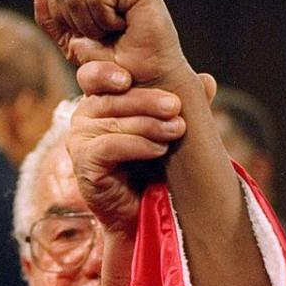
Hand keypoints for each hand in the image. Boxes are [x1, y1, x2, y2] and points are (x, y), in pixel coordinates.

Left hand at [29, 0, 190, 88]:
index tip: (88, 37)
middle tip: (101, 37)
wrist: (141, 87)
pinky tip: (123, 28)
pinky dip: (102, 22)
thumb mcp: (70, 42)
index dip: (60, 19)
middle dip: (72, 23)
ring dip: (88, 26)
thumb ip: (49, 15)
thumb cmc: (110, 67)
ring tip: (113, 34)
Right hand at [68, 61, 217, 234]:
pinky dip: (138, 146)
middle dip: (148, 101)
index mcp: (100, 101)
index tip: (129, 77)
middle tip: (176, 107)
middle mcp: (83, 117)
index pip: (95, 76)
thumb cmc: (153, 166)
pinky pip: (109, 146)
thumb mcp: (168, 128)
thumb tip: (207, 81)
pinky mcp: (82, 163)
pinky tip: (158, 149)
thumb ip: (183, 104)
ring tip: (177, 131)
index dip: (106, 72)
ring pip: (113, 122)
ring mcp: (78, 140)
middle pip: (112, 98)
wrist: (144, 212)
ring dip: (149, 125)